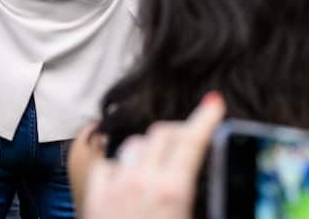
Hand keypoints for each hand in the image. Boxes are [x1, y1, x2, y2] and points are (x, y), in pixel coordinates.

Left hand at [81, 94, 225, 218]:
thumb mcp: (193, 218)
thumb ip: (196, 198)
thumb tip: (197, 183)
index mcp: (172, 191)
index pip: (190, 141)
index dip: (204, 118)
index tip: (214, 102)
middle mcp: (141, 181)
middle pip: (161, 134)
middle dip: (179, 131)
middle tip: (191, 138)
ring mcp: (115, 186)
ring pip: (133, 145)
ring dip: (150, 148)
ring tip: (162, 164)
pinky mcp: (95, 195)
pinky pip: (109, 164)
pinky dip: (122, 166)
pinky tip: (130, 179)